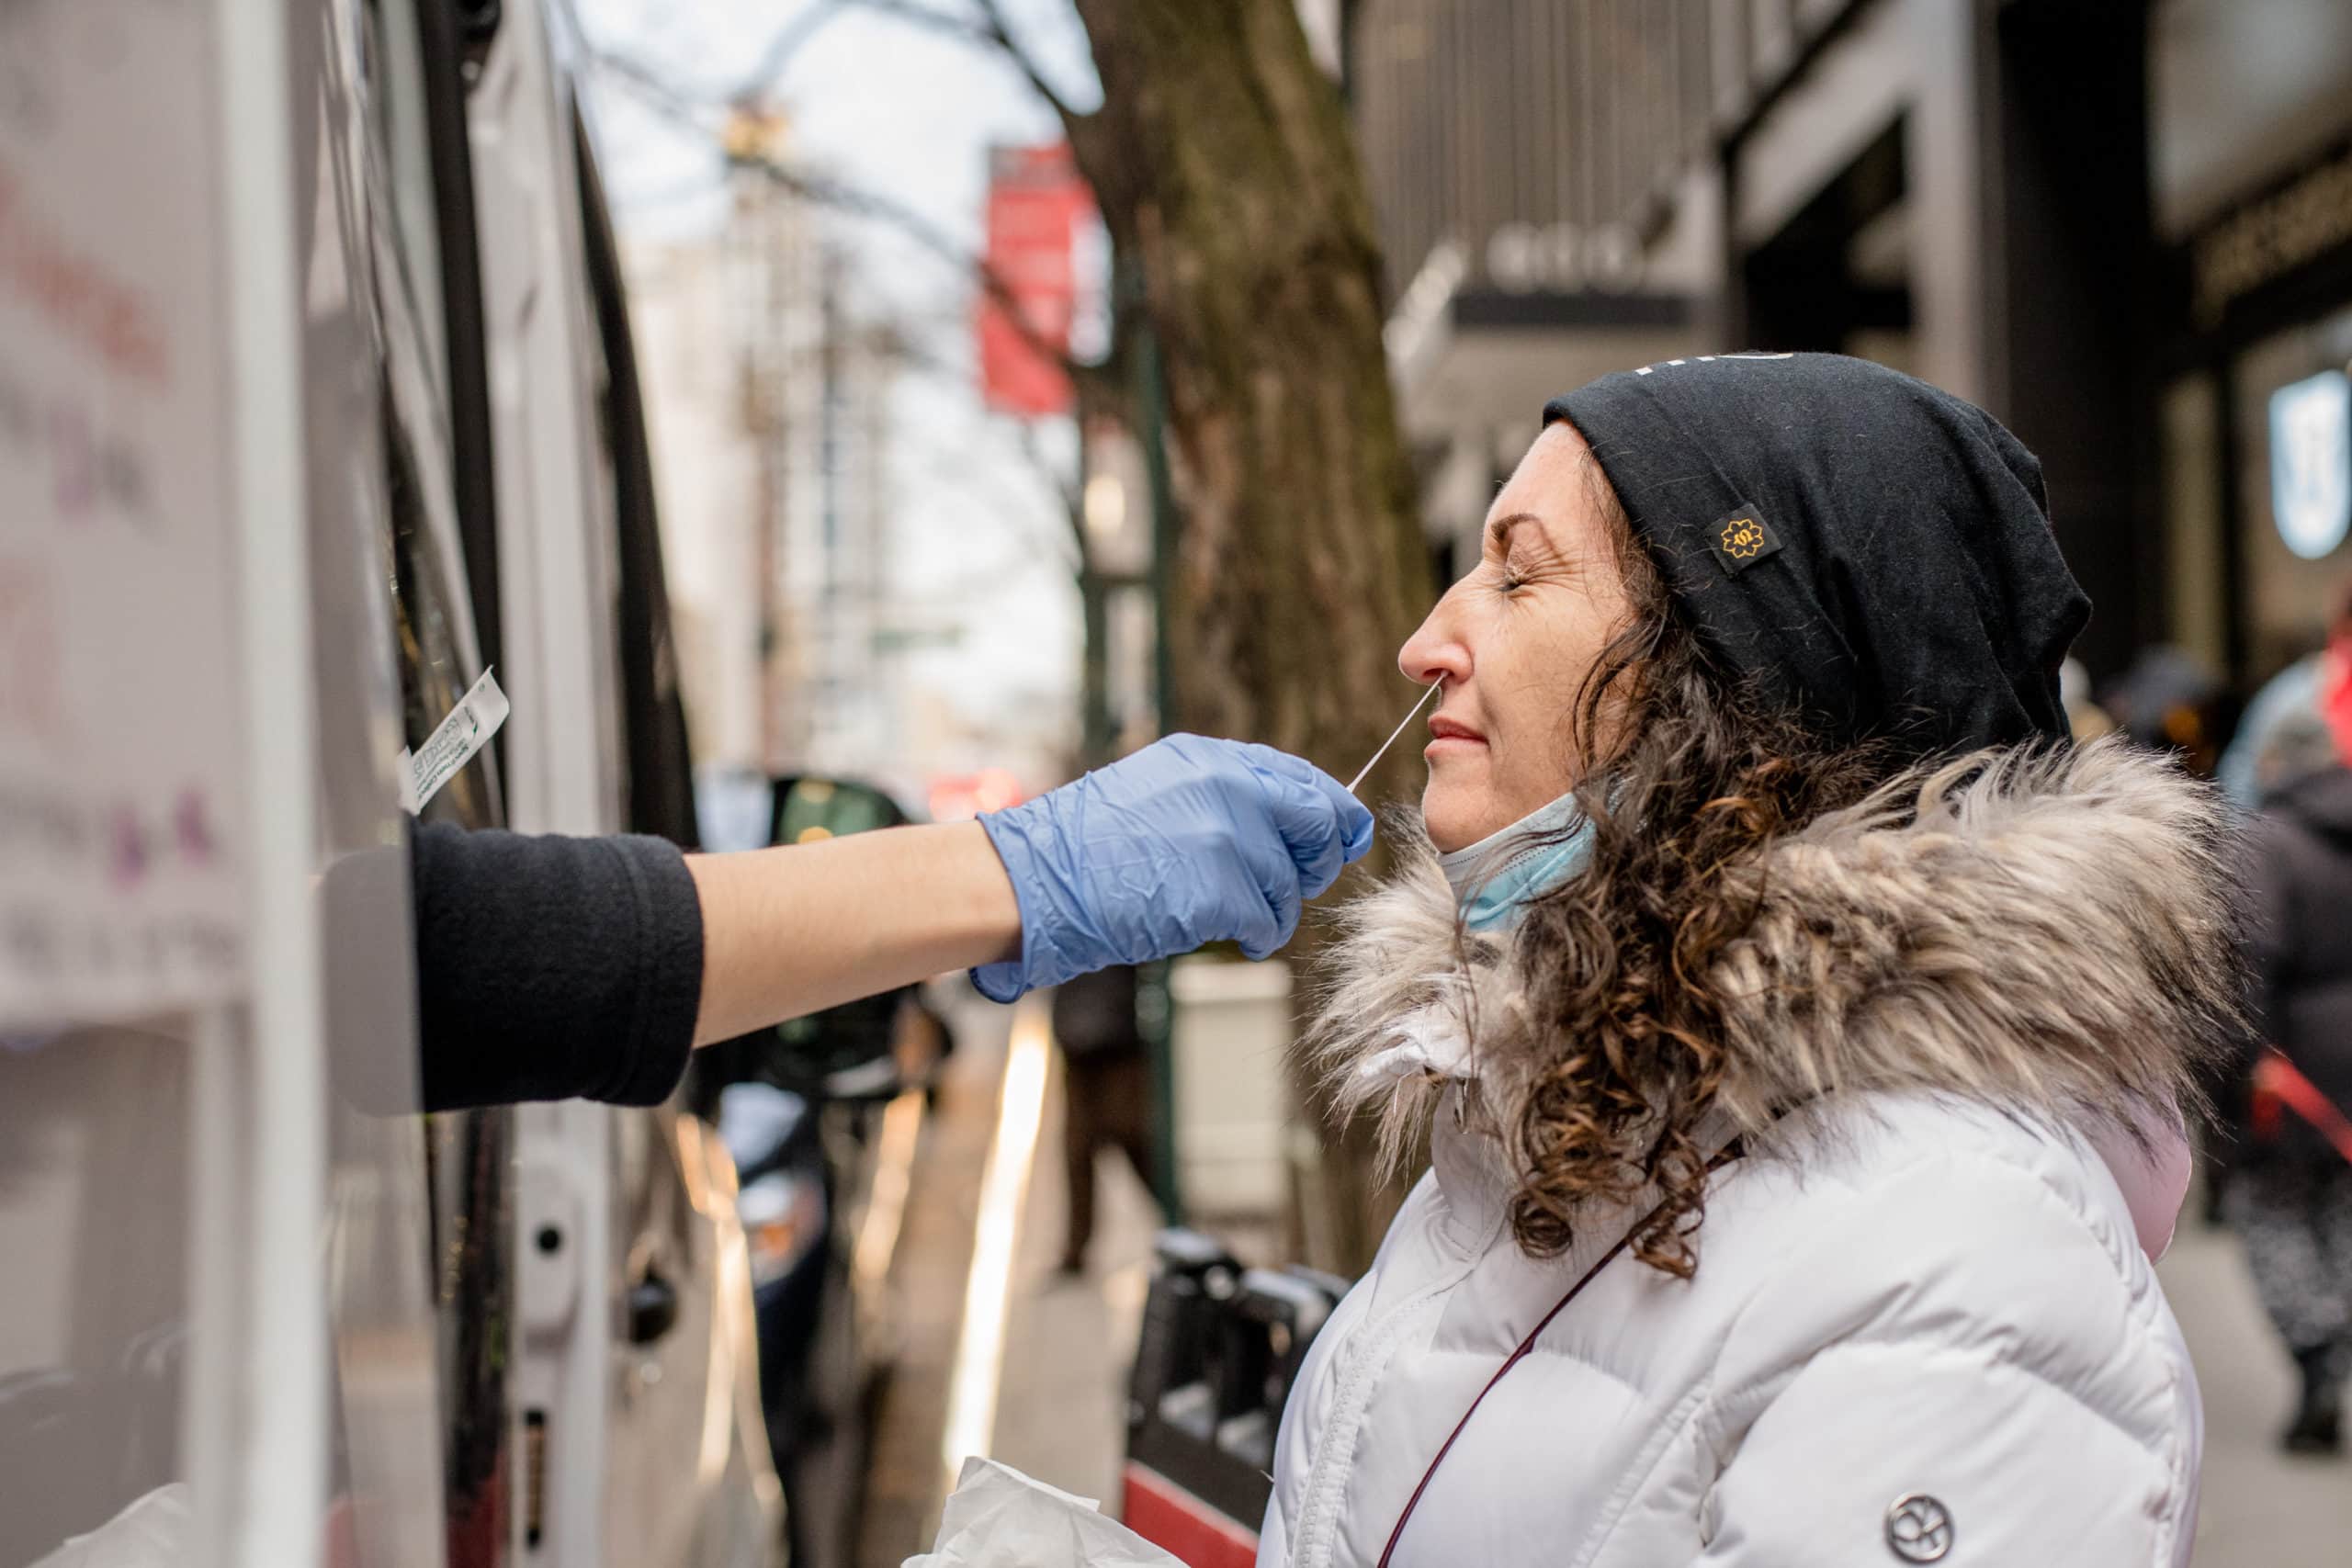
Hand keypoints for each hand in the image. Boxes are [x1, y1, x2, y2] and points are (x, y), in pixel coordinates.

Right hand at [970, 735, 1375, 1000]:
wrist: (1038, 879)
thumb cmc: (1087, 845)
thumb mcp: (1158, 789)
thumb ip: (1222, 795)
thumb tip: (1293, 822)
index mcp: (1211, 760)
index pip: (1303, 779)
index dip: (1333, 812)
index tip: (1347, 836)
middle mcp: (1226, 788)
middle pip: (1316, 825)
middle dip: (1315, 861)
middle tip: (1291, 884)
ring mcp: (1225, 837)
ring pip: (1293, 883)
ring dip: (1276, 908)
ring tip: (1238, 916)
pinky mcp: (1220, 889)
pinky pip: (1269, 920)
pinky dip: (1260, 935)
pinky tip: (1237, 936)